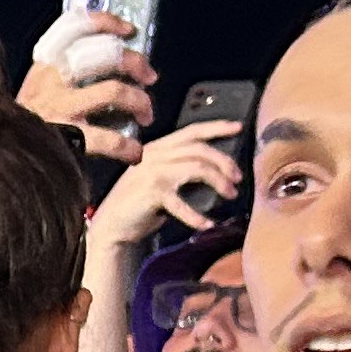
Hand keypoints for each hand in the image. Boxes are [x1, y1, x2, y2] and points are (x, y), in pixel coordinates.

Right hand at [20, 11, 155, 161]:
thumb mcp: (38, 92)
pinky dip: (128, 147)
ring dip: (139, 100)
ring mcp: (59, 108)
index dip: (105, 21)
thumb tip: (113, 66)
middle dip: (134, 62)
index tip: (127, 29)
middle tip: (149, 76)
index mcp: (44, 66)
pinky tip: (134, 153)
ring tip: (146, 114)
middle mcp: (51, 81)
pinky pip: (109, 139)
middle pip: (103, 53)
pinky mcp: (66, 138)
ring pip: (113, 90)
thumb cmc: (25, 128)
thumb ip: (64, 76)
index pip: (73, 26)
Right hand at [90, 118, 244, 249]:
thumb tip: (218, 170)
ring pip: (198, 168)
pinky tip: (207, 224)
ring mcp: (153, 172)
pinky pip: (183, 203)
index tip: (238, 127)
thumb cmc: (140, 203)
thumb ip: (180, 167)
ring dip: (219, 181)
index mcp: (158, 148)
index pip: (191, 131)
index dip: (216, 127)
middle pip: (200, 149)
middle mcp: (155, 155)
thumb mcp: (159, 177)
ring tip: (230, 195)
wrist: (111, 224)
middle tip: (239, 177)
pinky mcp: (152, 192)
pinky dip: (197, 216)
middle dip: (224, 161)